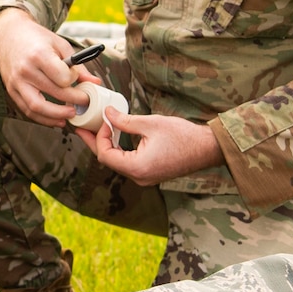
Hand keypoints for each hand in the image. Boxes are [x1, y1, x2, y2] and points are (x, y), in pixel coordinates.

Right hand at [0, 8, 99, 126]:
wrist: (9, 34)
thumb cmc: (37, 38)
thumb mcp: (60, 44)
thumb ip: (77, 65)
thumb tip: (95, 82)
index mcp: (39, 55)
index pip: (62, 77)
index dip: (73, 79)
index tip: (75, 76)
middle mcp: (26, 70)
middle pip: (54, 93)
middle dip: (74, 100)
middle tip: (84, 102)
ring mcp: (16, 82)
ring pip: (38, 107)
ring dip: (57, 115)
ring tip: (71, 115)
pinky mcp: (11, 90)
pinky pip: (27, 110)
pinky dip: (43, 118)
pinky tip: (56, 119)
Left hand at [80, 108, 221, 185]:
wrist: (208, 148)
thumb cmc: (183, 136)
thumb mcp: (150, 124)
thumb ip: (125, 120)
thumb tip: (107, 114)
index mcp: (137, 168)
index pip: (105, 155)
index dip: (99, 138)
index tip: (103, 121)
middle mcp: (139, 177)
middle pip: (109, 161)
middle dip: (97, 142)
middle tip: (84, 127)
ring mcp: (145, 178)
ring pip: (118, 162)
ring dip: (108, 145)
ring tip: (98, 128)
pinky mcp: (150, 174)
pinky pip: (129, 163)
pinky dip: (120, 150)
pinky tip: (116, 136)